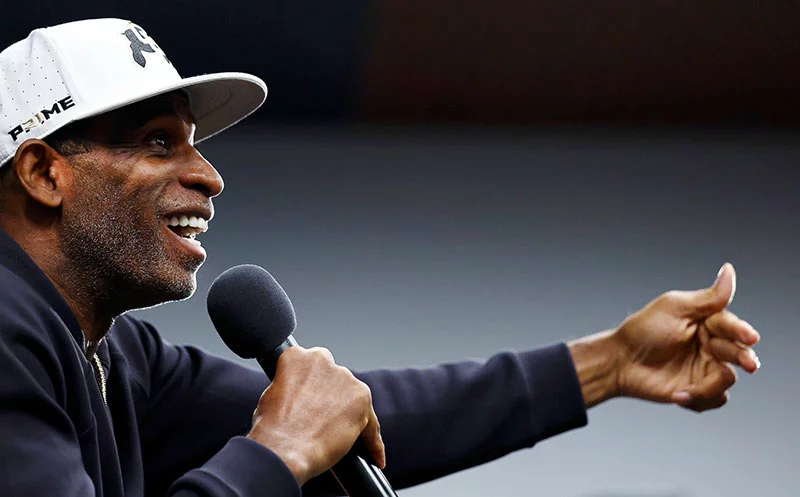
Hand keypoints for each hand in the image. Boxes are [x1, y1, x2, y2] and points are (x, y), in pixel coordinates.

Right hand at [247, 346, 384, 484]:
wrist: (284, 450)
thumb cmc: (273, 431)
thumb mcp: (273, 396)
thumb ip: (293, 388)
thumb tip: (304, 398)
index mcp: (297, 357)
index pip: (313, 367)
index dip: (314, 386)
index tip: (313, 400)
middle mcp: (322, 359)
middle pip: (335, 380)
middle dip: (332, 398)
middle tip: (323, 421)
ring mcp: (344, 377)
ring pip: (353, 398)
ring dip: (349, 414)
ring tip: (339, 439)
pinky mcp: (362, 397)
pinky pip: (371, 422)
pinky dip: (372, 440)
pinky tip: (373, 455)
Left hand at [613, 263, 760, 411]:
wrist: (620, 362)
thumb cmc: (643, 330)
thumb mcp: (675, 308)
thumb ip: (708, 297)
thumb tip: (729, 270)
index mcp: (706, 322)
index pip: (732, 325)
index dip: (742, 331)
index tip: (750, 337)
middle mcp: (710, 345)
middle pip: (738, 352)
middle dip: (743, 358)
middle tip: (747, 363)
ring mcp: (705, 368)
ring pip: (728, 378)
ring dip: (710, 385)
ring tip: (686, 388)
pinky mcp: (698, 389)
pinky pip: (716, 398)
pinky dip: (700, 399)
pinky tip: (678, 395)